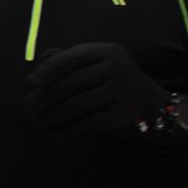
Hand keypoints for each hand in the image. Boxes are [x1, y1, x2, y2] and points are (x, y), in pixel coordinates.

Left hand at [25, 43, 167, 136]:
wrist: (155, 107)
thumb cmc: (118, 84)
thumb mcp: (99, 65)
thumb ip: (69, 61)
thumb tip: (36, 71)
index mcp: (108, 51)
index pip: (73, 57)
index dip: (50, 69)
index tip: (32, 82)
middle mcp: (117, 67)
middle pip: (73, 82)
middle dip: (49, 96)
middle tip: (32, 108)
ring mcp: (122, 90)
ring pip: (79, 104)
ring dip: (56, 116)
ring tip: (41, 124)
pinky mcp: (124, 115)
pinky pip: (90, 123)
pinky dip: (70, 131)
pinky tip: (57, 136)